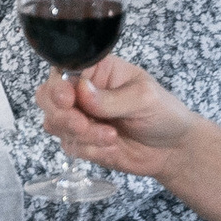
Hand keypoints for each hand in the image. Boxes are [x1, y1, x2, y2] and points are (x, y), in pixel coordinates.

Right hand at [34, 53, 199, 176]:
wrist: (174, 150)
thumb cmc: (164, 113)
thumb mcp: (145, 98)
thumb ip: (112, 98)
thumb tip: (82, 92)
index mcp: (96, 71)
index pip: (63, 70)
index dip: (58, 84)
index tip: (66, 99)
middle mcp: (81, 92)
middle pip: (47, 96)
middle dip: (62, 114)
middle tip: (83, 124)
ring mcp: (78, 117)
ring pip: (54, 123)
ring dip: (79, 134)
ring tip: (110, 137)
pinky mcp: (80, 141)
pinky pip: (68, 145)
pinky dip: (89, 148)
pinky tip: (112, 146)